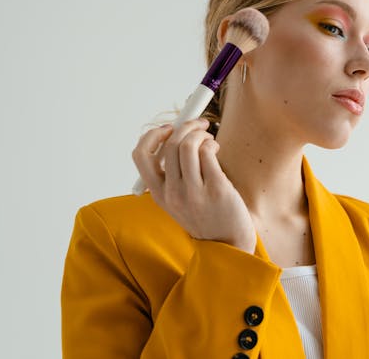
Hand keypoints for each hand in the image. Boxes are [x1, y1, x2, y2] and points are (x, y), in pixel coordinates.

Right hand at [131, 119, 255, 253]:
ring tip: (209, 139)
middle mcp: (172, 193)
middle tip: (199, 125)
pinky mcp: (216, 188)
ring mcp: (193, 192)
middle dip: (185, 126)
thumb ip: (172, 173)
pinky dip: (211, 144)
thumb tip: (175, 133)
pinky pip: (208, 153)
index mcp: (158, 194)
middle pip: (169, 144)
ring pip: (188, 145)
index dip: (153, 135)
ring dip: (200, 133)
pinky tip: (216, 149)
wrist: (228, 243)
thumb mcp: (178, 199)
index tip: (169, 128)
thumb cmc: (204, 214)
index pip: (141, 155)